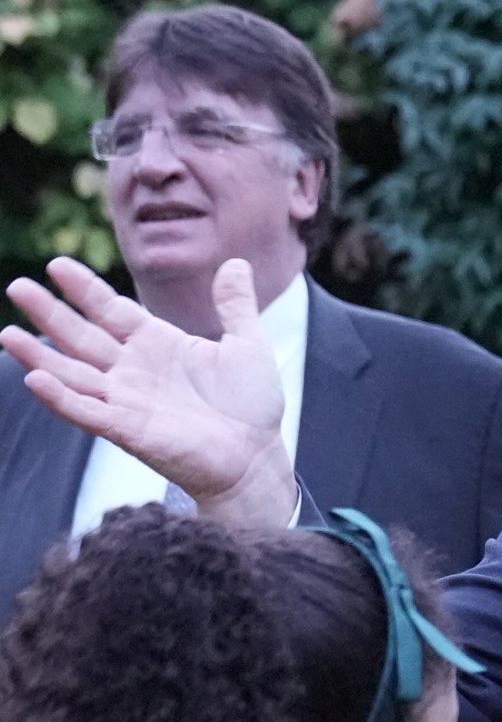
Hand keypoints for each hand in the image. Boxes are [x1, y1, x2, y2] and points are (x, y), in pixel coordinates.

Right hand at [2, 257, 294, 526]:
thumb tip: (236, 263)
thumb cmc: (251, 407)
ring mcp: (128, 400)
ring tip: (8, 335)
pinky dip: (62, 398)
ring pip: (73, 374)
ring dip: (40, 357)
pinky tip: (36, 381)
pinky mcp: (130, 430)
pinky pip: (88, 412)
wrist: (257, 458)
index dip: (84, 289)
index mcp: (157, 344)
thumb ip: (236, 306)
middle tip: (18, 287)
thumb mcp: (248, 346)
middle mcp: (134, 370)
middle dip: (50, 313)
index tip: (57, 265)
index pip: (110, 309)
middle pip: (81, 336)